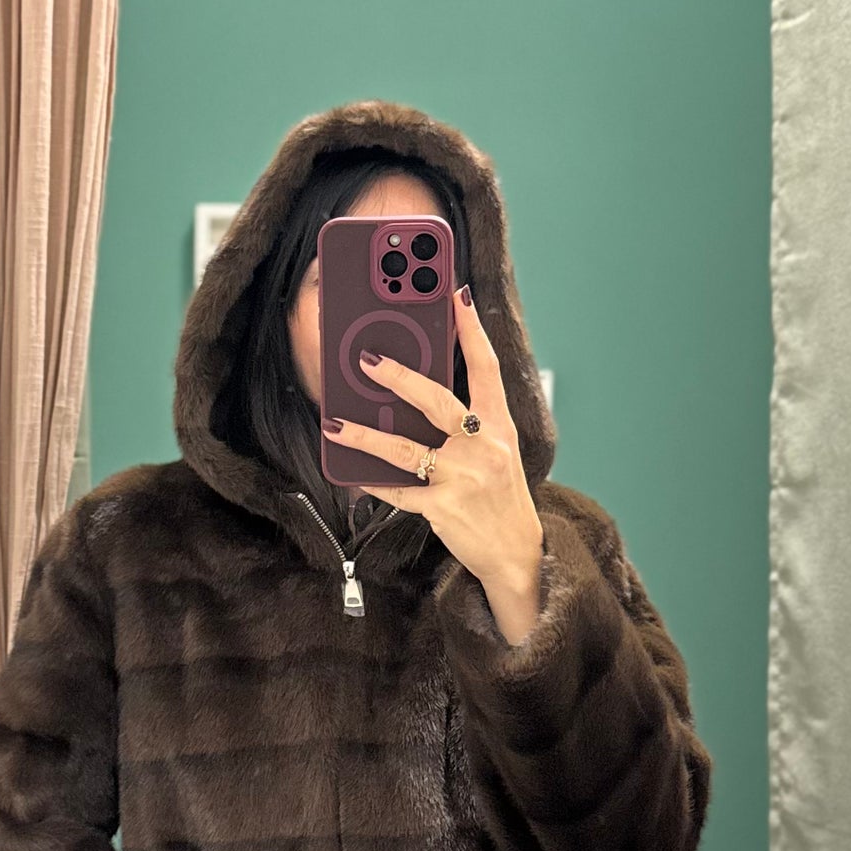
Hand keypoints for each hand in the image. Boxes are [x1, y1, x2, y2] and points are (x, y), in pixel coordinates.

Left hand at [323, 287, 544, 644]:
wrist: (514, 554)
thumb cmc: (500, 498)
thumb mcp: (497, 452)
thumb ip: (468, 423)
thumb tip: (418, 394)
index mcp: (500, 427)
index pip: (487, 369)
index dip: (472, 331)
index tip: (456, 296)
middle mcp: (485, 448)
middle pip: (437, 401)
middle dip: (399, 377)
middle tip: (367, 359)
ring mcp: (463, 478)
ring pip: (405, 449)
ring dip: (366, 435)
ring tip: (336, 424)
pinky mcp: (442, 508)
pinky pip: (398, 491)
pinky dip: (373, 482)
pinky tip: (351, 472)